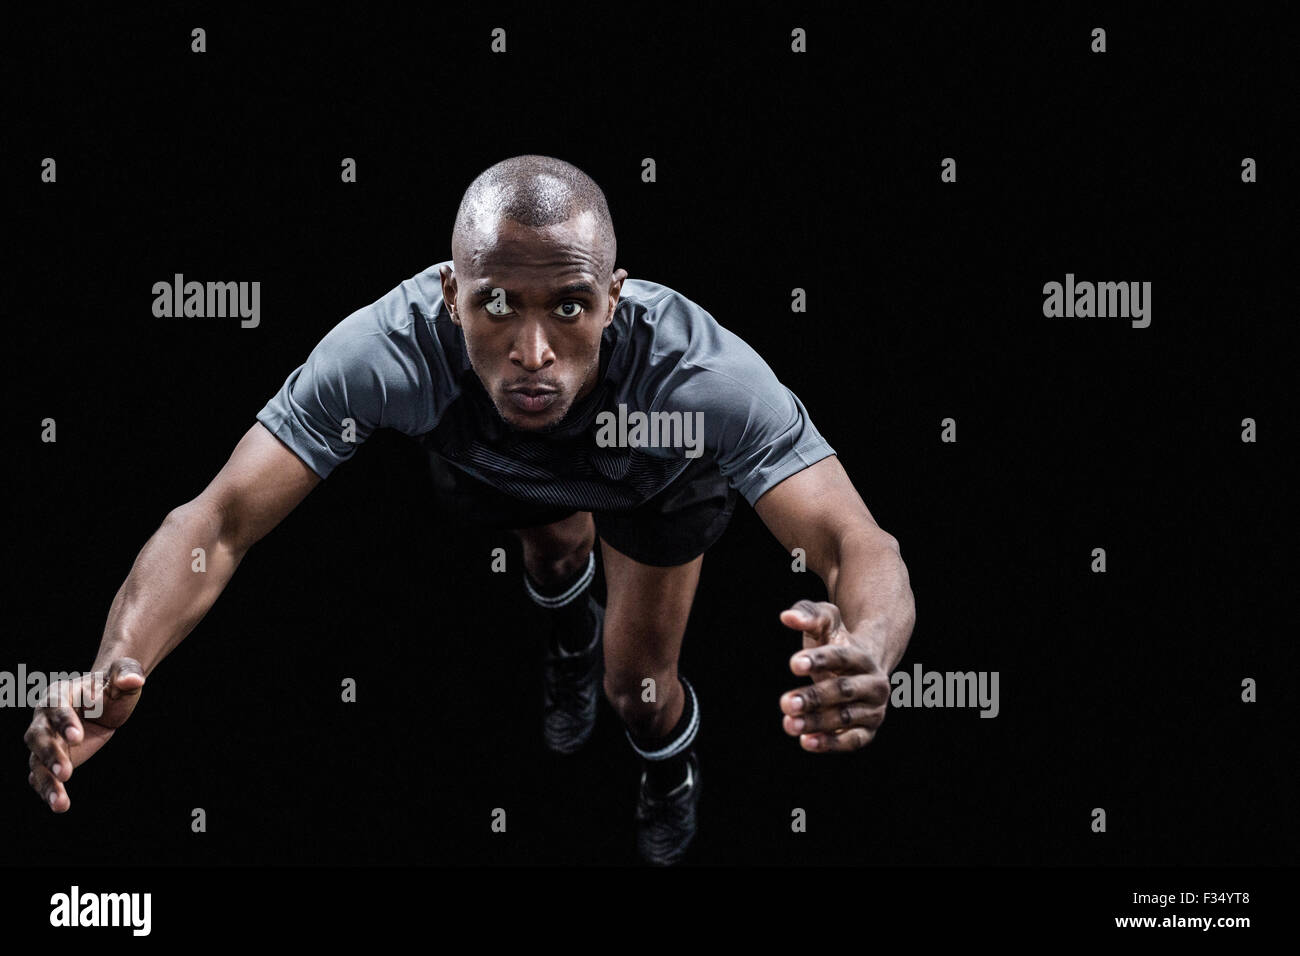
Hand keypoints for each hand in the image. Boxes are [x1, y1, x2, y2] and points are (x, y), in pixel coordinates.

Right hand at [24, 658, 145, 811]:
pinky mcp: (47, 759)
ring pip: (36, 761)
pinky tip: (59, 805)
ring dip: (46, 780)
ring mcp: (44, 741)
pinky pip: (41, 776)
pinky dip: (48, 790)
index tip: (78, 738)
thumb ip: (126, 674)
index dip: (65, 722)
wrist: (104, 704)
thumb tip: (134, 679)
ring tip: (60, 801)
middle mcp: (44, 718)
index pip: (57, 707)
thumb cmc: (111, 689)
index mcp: (60, 694)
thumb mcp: (123, 677)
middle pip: (39, 736)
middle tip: (67, 773)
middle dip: (50, 754)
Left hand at [778, 600, 889, 751]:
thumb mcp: (825, 624)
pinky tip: (806, 742)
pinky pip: (852, 740)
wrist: (859, 670)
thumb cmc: (836, 644)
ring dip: (817, 722)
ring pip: (846, 717)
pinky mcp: (868, 731)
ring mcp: (874, 709)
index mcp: (864, 656)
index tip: (793, 664)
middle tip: (785, 702)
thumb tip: (787, 616)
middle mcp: (874, 684)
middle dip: (814, 697)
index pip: (842, 657)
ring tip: (789, 723)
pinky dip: (831, 743)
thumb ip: (808, 615)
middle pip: (843, 690)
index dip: (819, 660)